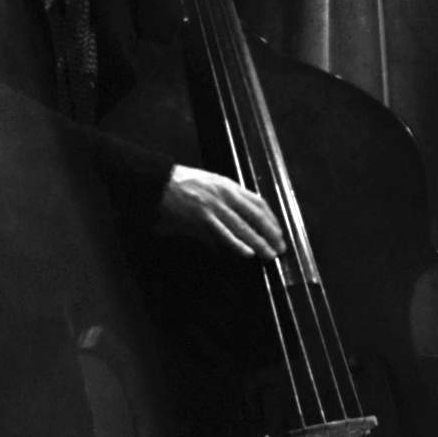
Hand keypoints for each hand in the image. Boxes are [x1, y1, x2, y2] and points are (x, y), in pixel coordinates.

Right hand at [157, 164, 285, 259]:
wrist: (158, 181)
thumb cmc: (180, 185)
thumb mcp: (207, 189)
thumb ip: (221, 207)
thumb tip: (226, 234)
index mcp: (228, 186)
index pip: (257, 202)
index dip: (271, 218)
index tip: (278, 231)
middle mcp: (225, 194)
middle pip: (255, 215)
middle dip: (270, 233)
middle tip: (280, 247)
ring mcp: (213, 205)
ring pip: (242, 226)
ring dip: (258, 242)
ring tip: (269, 255)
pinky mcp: (201, 216)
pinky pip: (223, 232)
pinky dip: (236, 243)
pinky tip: (247, 253)